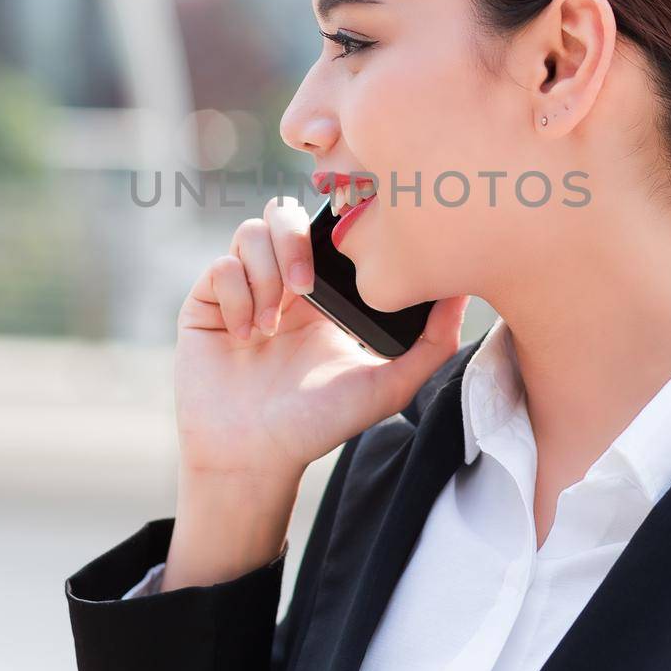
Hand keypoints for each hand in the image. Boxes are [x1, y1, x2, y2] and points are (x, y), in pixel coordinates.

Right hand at [174, 194, 472, 486]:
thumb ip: (432, 343)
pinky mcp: (206, 303)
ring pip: (250, 232)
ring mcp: (243, 290)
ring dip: (266, 272)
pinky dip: (237, 297)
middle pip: (285, 214)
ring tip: (272, 326)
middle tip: (305, 289)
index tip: (345, 245)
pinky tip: (248, 337)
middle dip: (295, 241)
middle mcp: (282, 284)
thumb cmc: (319, 424)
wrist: (254, 456)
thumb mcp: (387, 385)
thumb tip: (464, 292)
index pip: (328, 228)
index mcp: (325, 293)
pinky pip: (221, 266)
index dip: (334, 222)